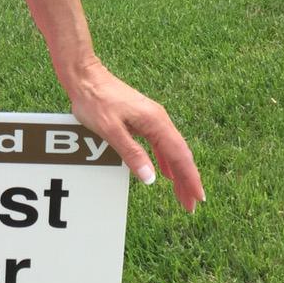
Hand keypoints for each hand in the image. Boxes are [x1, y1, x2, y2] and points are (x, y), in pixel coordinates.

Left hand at [64, 58, 204, 212]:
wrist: (85, 77)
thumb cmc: (95, 101)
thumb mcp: (110, 130)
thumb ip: (131, 154)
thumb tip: (151, 179)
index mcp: (155, 122)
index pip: (179, 156)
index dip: (190, 178)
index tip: (198, 197)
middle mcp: (158, 120)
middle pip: (179, 155)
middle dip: (187, 180)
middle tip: (190, 204)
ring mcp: (151, 119)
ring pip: (171, 150)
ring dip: (178, 173)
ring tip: (181, 193)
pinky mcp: (141, 119)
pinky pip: (160, 144)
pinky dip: (166, 161)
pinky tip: (165, 172)